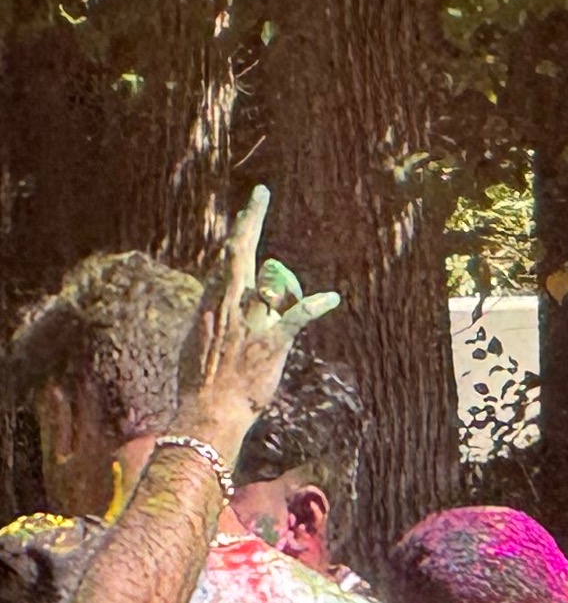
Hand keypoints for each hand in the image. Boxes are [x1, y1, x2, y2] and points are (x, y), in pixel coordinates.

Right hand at [174, 188, 341, 459]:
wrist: (207, 408)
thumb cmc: (201, 383)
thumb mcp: (199, 341)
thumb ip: (213, 317)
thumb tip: (217, 303)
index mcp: (211, 303)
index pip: (225, 259)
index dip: (237, 234)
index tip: (245, 213)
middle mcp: (228, 303)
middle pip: (239, 251)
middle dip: (250, 219)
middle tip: (259, 193)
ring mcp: (251, 321)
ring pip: (271, 283)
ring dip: (285, 289)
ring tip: (286, 310)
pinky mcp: (272, 342)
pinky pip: (297, 316)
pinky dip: (316, 306)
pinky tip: (333, 298)